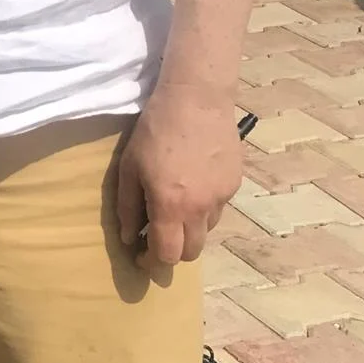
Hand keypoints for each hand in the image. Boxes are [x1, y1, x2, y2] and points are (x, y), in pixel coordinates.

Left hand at [118, 86, 242, 268]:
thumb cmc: (155, 131)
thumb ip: (128, 208)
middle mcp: (201, 208)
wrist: (197, 99)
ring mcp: (222, 197)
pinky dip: (204, 207)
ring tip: (175, 206)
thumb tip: (129, 239)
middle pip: (191, 252)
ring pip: (207, 231)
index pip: (167, 256)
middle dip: (172, 253)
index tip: (141, 257)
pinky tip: (193, 183)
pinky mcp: (235, 183)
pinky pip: (218, 207)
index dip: (152, 263)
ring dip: (190, 229)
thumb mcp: (129, 168)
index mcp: (171, 206)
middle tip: (157, 238)